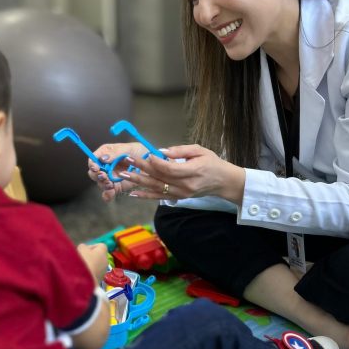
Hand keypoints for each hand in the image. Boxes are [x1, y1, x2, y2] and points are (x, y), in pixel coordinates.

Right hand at [77, 243, 108, 282]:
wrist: (85, 280)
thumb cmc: (84, 261)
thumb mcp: (81, 249)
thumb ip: (83, 247)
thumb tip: (84, 249)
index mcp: (103, 252)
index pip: (101, 245)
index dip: (92, 246)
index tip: (84, 250)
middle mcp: (106, 260)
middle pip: (98, 256)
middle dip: (90, 256)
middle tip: (81, 258)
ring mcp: (104, 271)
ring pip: (97, 265)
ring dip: (90, 265)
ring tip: (81, 267)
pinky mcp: (100, 279)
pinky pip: (95, 273)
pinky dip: (90, 273)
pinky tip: (83, 274)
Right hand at [86, 142, 147, 201]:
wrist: (153, 165)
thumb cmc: (141, 152)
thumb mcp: (129, 149)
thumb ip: (115, 153)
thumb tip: (103, 159)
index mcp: (107, 153)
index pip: (94, 159)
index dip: (93, 163)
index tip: (96, 167)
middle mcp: (106, 166)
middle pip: (94, 172)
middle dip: (97, 175)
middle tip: (104, 176)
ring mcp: (111, 177)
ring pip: (101, 183)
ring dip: (103, 184)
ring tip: (110, 184)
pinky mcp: (117, 187)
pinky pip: (108, 193)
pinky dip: (107, 195)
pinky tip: (110, 194)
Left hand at [121, 144, 245, 204]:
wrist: (223, 182)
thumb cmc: (212, 163)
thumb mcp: (200, 150)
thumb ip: (181, 150)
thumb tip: (162, 151)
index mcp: (192, 171)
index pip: (170, 168)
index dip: (156, 162)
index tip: (146, 154)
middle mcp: (185, 185)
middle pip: (160, 177)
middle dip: (142, 169)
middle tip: (127, 161)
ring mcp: (181, 193)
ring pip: (157, 187)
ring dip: (139, 181)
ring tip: (124, 175)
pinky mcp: (178, 198)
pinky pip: (159, 197)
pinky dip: (146, 195)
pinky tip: (134, 193)